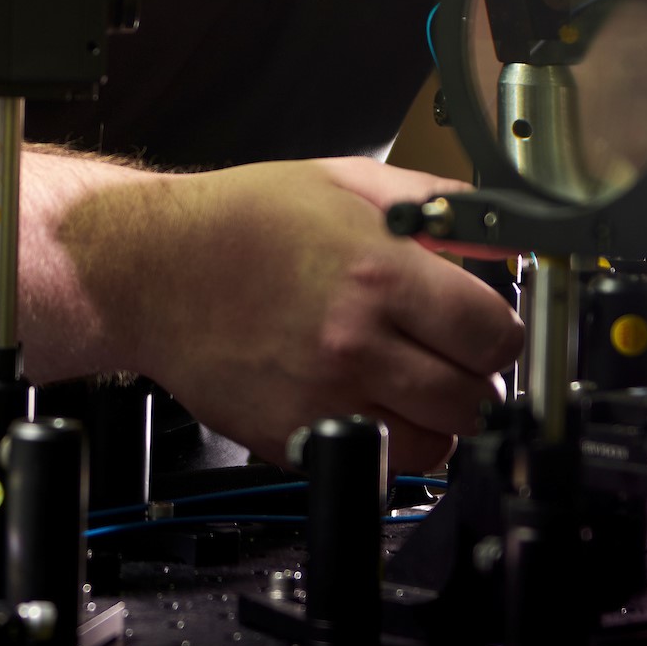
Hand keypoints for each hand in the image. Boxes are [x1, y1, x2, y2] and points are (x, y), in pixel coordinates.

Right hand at [61, 158, 523, 473]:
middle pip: (473, 397)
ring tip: (407, 384)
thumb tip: (495, 229)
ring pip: (433, 445)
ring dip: (434, 419)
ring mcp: (323, 397)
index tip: (484, 327)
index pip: (494, 333)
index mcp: (378, 273)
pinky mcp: (291, 438)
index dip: (498, 331)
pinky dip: (382, 444)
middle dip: (474, 378)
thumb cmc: (236, 222)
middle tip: (451, 358)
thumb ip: (429, 202)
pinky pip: (372, 464)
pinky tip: (363, 404)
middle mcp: (355, 342)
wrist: (147, 268)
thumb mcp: (341, 180)